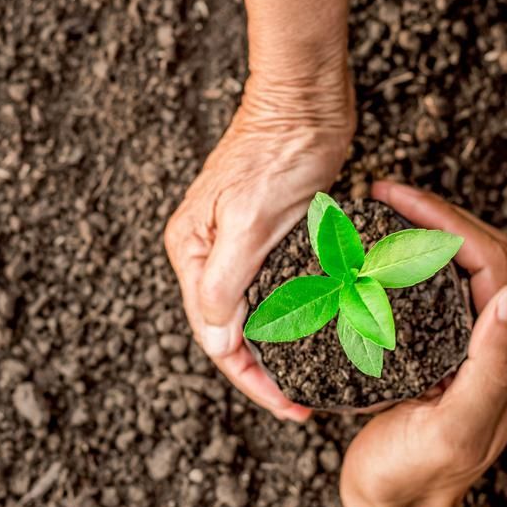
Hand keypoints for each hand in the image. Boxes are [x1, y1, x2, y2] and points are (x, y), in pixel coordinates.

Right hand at [164, 71, 354, 421]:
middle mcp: (207, 254)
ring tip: (311, 381)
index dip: (251, 379)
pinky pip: (273, 292)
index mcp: (192, 253)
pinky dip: (291, 318)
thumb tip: (215, 340)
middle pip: (230, 331)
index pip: (214, 336)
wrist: (306, 99)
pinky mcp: (265, 237)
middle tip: (303, 403)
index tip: (289, 406)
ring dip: (278, 349)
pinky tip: (314, 335)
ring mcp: (234, 246)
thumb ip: (225, 282)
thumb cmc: (278, 151)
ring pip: (252, 315)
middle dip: (263, 373)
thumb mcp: (249, 220)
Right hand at [339, 181, 506, 506]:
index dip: (447, 221)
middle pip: (481, 254)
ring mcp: (478, 345)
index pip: (493, 262)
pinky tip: (380, 251)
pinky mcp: (449, 349)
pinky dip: (412, 259)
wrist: (393, 505)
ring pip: (461, 266)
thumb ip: (492, 365)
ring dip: (426, 231)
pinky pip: (439, 288)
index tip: (396, 198)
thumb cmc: (416, 473)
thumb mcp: (455, 426)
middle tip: (384, 193)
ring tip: (382, 211)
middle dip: (435, 215)